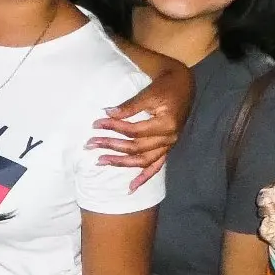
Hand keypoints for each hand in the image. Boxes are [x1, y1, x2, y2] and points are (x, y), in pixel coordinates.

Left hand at [89, 68, 193, 190]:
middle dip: (111, 146)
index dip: (114, 127)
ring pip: (143, 160)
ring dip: (121, 163)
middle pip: (136, 147)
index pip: (134, 131)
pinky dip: (144, 178)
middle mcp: (169, 139)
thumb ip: (130, 106)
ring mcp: (169, 146)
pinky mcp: (167, 149)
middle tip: (90, 143)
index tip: (97, 123)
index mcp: (166, 124)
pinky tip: (131, 187)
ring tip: (100, 161)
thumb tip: (108, 113)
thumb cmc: (166, 87)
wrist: (183, 87)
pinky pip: (156, 167)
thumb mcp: (148, 93)